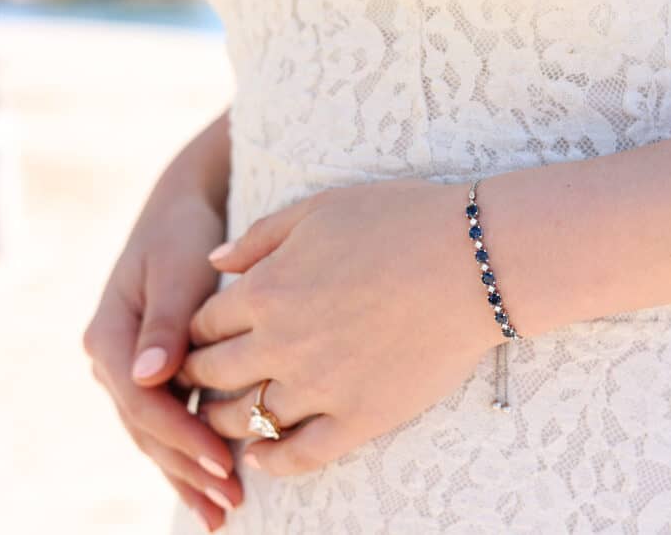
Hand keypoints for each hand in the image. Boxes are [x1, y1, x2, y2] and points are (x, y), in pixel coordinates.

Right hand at [84, 192, 241, 531]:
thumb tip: (149, 376)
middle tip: (229, 503)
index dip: (182, 435)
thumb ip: (165, 323)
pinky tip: (212, 480)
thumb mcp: (176, 270)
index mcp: (109, 335)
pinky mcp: (153, 370)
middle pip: (146, 427)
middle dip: (186, 468)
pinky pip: (166, 419)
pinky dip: (187, 450)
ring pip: (154, 432)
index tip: (223, 461)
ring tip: (223, 509)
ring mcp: (130, 367)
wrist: (184, 208)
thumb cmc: (183, 234)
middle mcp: (113, 357)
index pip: (142, 400)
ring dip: (186, 471)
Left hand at [183, 177, 505, 475]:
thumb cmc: (402, 221)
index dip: (196, 330)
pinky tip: (260, 456)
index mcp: (266, 290)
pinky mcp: (360, 417)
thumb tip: (213, 260)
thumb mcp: (322, 208)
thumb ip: (260, 235)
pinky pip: (300, 454)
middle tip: (199, 378)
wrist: (474, 262)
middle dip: (198, 375)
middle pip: (213, 373)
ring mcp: (320, 386)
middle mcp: (281, 343)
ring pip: (246, 417)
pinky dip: (271, 461)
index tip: (201, 336)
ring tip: (222, 418)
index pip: (203, 322)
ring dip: (223, 420)